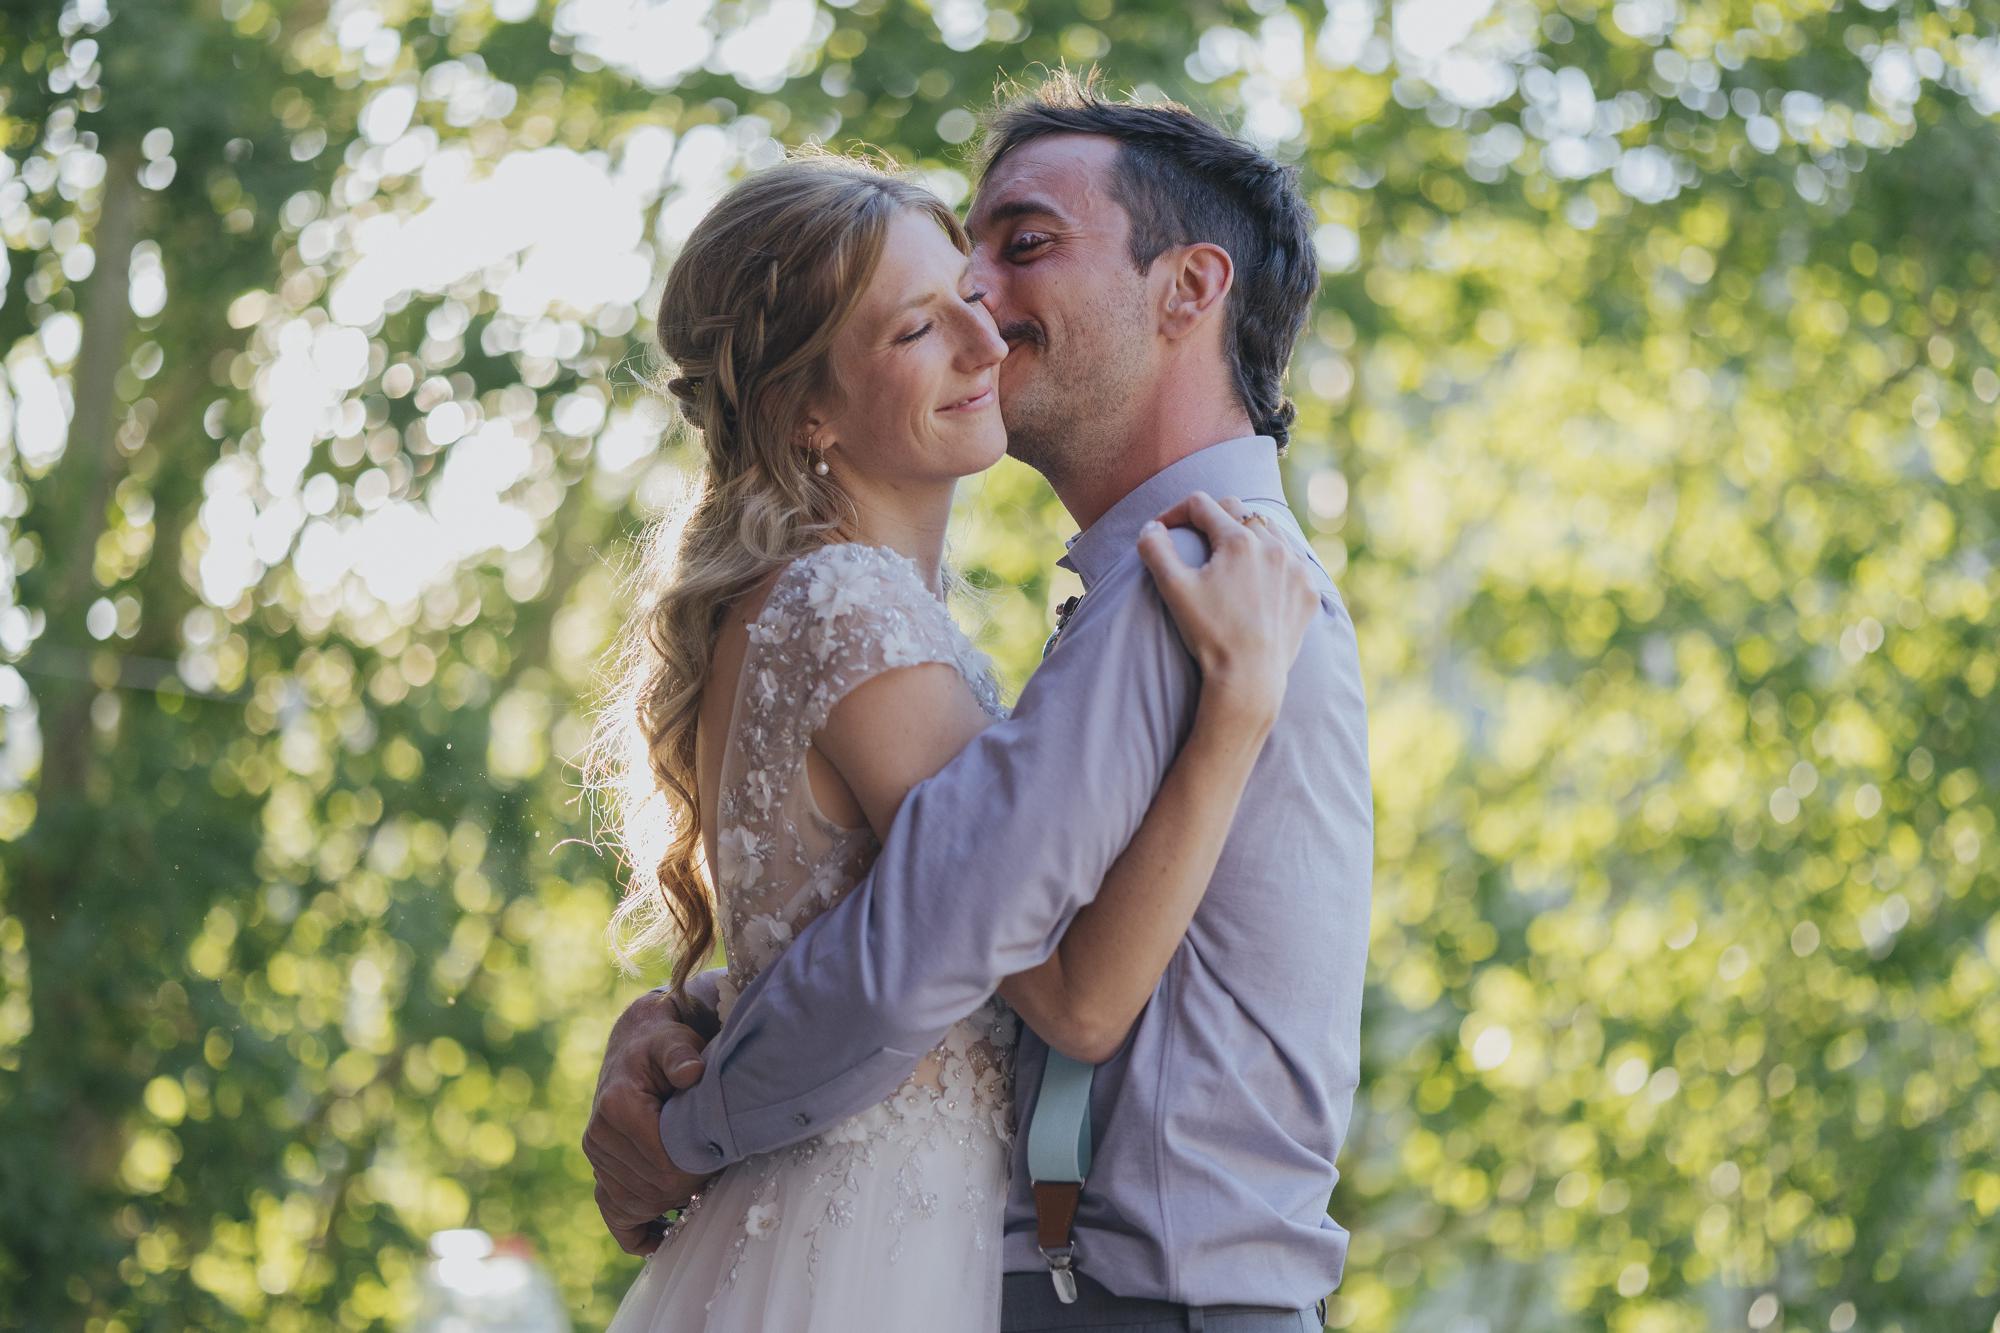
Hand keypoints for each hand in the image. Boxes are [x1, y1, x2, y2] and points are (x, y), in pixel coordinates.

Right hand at [581, 988, 715, 1254]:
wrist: (637, 1046)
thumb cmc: (663, 1044)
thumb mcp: (674, 1041)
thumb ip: (681, 1055)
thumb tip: (692, 1072)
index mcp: (617, 1108)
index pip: (661, 1163)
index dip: (695, 1168)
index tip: (721, 1158)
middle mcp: (598, 1137)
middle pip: (650, 1189)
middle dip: (687, 1187)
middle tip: (716, 1174)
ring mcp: (596, 1158)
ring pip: (634, 1205)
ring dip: (669, 1205)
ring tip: (701, 1191)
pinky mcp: (600, 1171)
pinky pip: (613, 1215)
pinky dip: (637, 1231)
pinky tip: (664, 1235)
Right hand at [1137, 491, 1319, 729]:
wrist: (1249, 677)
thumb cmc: (1208, 633)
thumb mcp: (1173, 589)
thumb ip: (1155, 549)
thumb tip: (1152, 527)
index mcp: (1238, 540)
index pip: (1202, 505)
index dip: (1175, 513)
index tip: (1163, 530)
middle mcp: (1273, 546)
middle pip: (1237, 511)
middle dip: (1211, 519)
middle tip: (1193, 540)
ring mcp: (1295, 568)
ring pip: (1268, 531)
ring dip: (1245, 537)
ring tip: (1227, 558)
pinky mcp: (1308, 590)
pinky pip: (1291, 561)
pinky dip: (1272, 562)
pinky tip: (1258, 580)